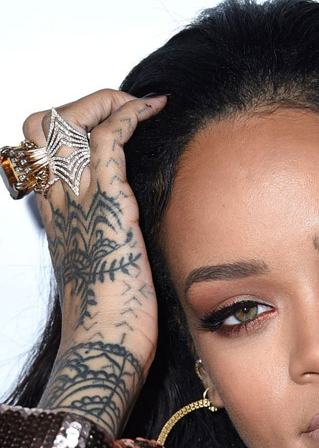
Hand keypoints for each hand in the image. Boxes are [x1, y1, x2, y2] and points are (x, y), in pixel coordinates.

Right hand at [23, 90, 166, 436]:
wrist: (106, 346)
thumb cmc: (110, 319)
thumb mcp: (99, 269)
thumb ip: (103, 239)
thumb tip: (128, 230)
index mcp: (55, 216)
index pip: (39, 152)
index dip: (68, 127)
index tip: (108, 125)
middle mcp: (59, 203)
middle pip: (41, 125)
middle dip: (81, 105)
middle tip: (122, 112)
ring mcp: (80, 202)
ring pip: (67, 123)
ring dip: (107, 101)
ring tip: (142, 107)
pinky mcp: (109, 207)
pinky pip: (108, 142)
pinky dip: (128, 116)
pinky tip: (151, 113)